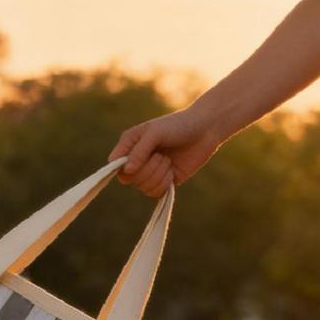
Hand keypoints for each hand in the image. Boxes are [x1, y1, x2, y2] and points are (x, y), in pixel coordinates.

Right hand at [106, 106, 223, 197]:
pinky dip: (164, 184)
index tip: (135, 165)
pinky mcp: (166, 180)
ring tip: (168, 161)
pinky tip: (172, 172)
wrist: (204, 130)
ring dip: (158, 176)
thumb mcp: (155, 133)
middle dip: (147, 169)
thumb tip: (127, 171)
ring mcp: (152, 171)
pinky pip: (156, 193)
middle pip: (130, 179)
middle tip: (161, 155)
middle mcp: (138, 159)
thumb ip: (139, 151)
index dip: (122, 169)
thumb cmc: (177, 126)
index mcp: (130, 144)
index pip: (115, 165)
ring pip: (143, 187)